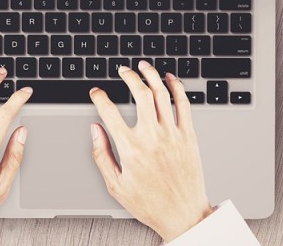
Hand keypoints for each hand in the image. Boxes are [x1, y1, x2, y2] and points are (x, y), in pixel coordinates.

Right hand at [89, 61, 214, 241]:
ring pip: (162, 94)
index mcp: (131, 149)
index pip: (109, 112)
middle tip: (123, 70)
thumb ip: (101, 154)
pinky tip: (169, 78)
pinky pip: (183, 104)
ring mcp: (172, 135)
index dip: (99, 97)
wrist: (183, 215)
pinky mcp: (188, 136)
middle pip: (140, 94)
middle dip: (129, 76)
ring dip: (151, 75)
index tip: (96, 92)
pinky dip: (176, 87)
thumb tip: (94, 129)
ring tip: (143, 66)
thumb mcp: (116, 185)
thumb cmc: (150, 203)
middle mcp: (152, 137)